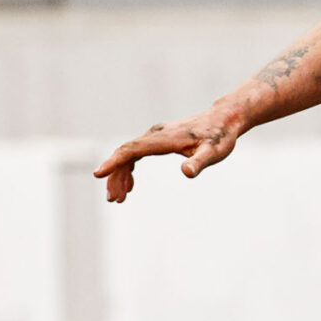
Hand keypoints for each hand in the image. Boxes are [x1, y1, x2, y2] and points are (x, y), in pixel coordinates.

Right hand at [94, 113, 245, 201]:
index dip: (114, 162)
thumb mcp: (213, 153)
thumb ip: (199, 163)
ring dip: (120, 175)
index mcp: (163, 138)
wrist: (223, 120)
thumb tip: (187, 172)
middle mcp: (154, 134)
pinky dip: (128, 169)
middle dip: (115, 176)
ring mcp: (154, 136)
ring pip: (128, 155)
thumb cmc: (219, 137)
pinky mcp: (157, 139)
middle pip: (125, 154)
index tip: (98, 174)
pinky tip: (129, 185)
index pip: (131, 150)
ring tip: (118, 199)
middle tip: (113, 200)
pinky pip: (135, 154)